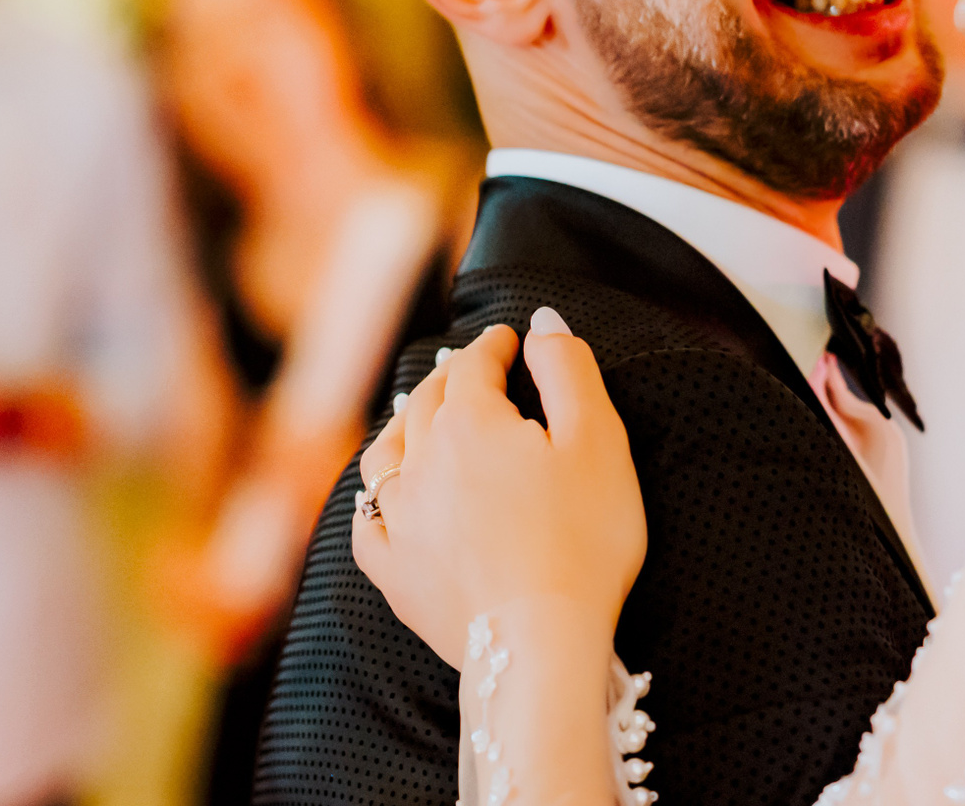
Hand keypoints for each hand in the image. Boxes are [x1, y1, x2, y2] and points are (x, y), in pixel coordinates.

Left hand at [352, 310, 646, 666]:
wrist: (540, 642)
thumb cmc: (583, 539)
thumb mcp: (597, 440)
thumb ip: (569, 370)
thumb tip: (543, 321)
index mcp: (469, 423)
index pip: (474, 366)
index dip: (493, 347)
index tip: (507, 340)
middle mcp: (420, 463)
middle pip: (425, 403)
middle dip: (447, 378)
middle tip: (469, 370)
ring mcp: (399, 521)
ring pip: (386, 456)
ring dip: (403, 428)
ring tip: (418, 419)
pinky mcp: (393, 574)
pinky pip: (367, 525)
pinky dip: (375, 502)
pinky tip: (385, 502)